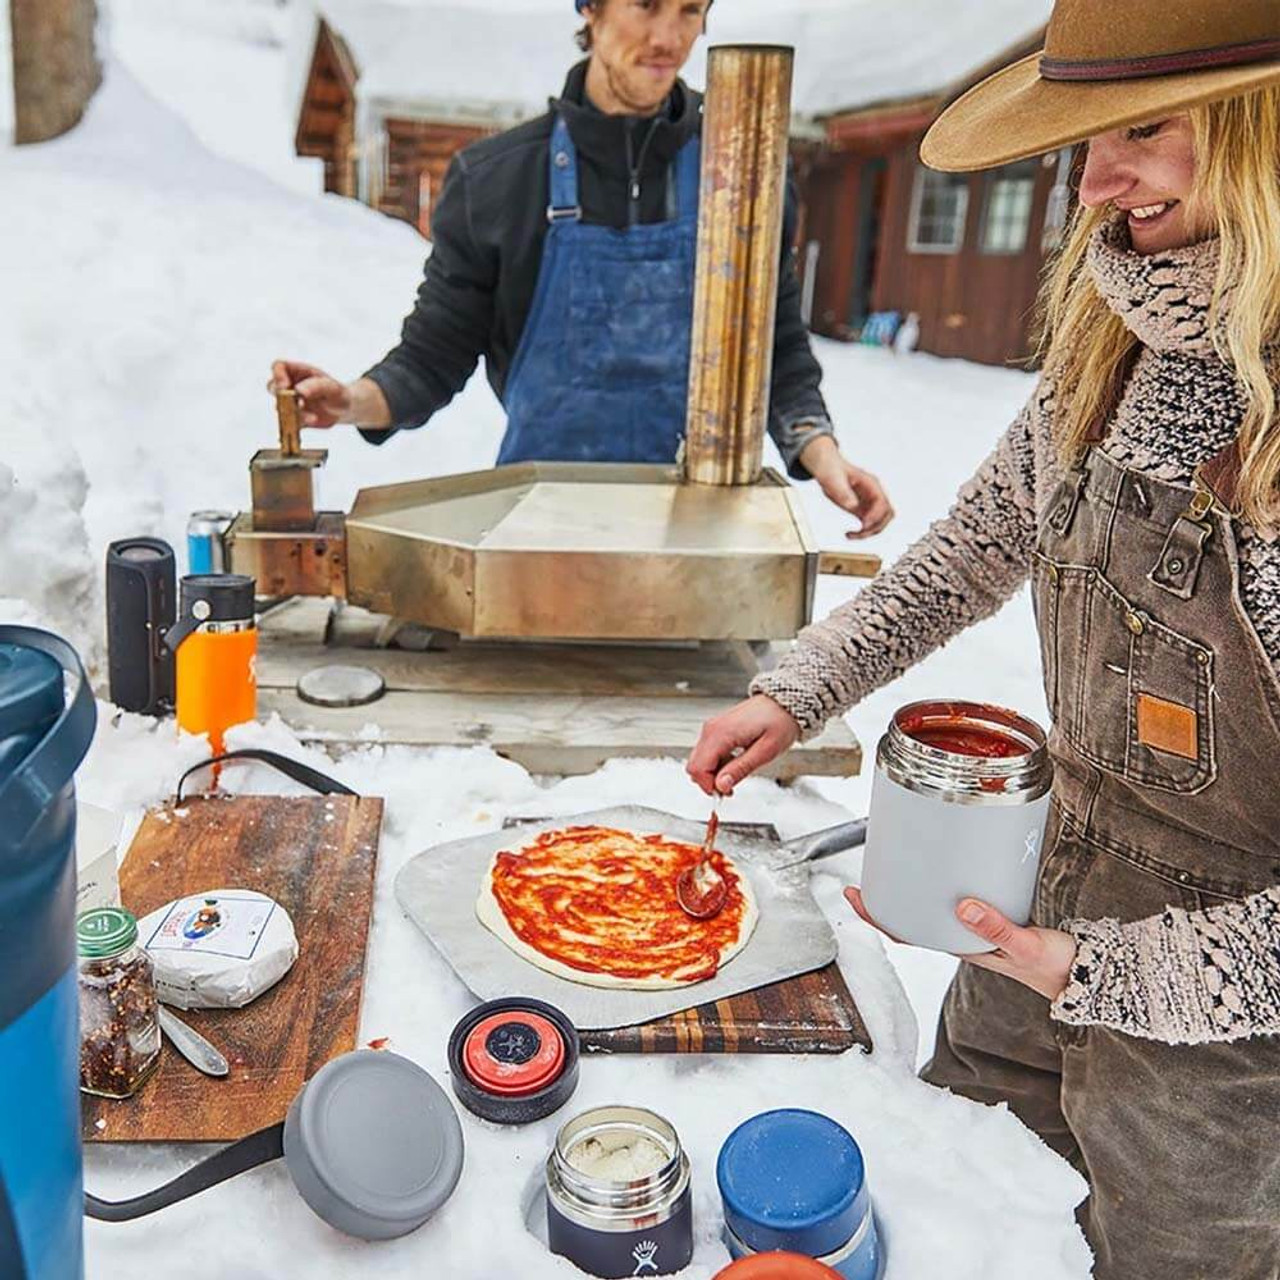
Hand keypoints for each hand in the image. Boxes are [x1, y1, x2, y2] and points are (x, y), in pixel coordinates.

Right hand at [268, 360, 351, 427]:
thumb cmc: (337, 392)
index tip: (285, 385)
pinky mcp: (295, 419)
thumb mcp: (332, 387)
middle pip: (273, 387)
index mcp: (298, 372)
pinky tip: (311, 424)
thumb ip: (316, 386)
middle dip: (279, 395)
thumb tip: (298, 390)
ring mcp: (291, 403)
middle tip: (296, 402)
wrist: (345, 410)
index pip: (278, 366)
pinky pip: (289, 423)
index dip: (277, 374)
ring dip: (293, 413)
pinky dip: (297, 425)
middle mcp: (291, 386)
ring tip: (312, 418)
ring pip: (280, 408)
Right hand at [687, 694, 800, 795]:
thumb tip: (721, 785)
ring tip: (735, 775)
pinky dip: (716, 764)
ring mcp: (713, 728)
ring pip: (699, 760)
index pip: (698, 768)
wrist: (784, 704)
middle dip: (709, 782)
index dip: (709, 786)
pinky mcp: (717, 730)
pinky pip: (707, 753)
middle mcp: (712, 729)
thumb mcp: (765, 751)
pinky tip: (733, 764)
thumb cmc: (779, 722)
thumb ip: (740, 769)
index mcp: (721, 733)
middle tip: (730, 788)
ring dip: (713, 774)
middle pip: (694, 765)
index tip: (725, 793)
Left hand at [798, 436, 893, 538]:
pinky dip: (862, 532)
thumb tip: (852, 505)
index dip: (876, 515)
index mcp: (871, 483)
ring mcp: (869, 502)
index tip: (864, 524)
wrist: (826, 467)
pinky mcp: (862, 509)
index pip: (882, 502)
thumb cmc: (831, 469)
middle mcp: (873, 493)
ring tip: (852, 535)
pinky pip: (869, 524)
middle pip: (887, 514)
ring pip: (880, 522)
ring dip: (869, 532)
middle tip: (859, 532)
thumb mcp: (833, 479)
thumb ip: (843, 492)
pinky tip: (849, 534)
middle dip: (876, 526)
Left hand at [844, 887, 1076, 1001]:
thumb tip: (963, 907)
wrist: (1087, 975)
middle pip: (914, 921)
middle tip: (864, 876)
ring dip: (912, 895)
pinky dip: (944, 889)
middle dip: (886, 901)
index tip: (855, 896)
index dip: (878, 917)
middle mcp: (965, 940)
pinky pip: (959, 905)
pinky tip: (944, 872)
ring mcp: (978, 931)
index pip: (909, 934)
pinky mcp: (995, 920)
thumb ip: (997, 929)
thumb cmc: (1057, 967)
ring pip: (933, 913)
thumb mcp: (1027, 946)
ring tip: (895, 868)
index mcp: (964, 948)